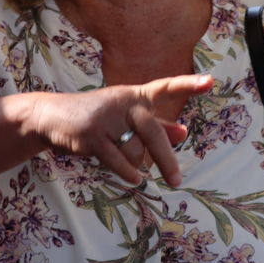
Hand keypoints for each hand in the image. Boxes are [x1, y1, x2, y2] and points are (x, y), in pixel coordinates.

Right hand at [23, 74, 213, 186]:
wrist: (52, 116)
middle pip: (152, 132)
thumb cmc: (96, 117)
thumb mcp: (127, 117)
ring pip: (134, 151)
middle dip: (165, 159)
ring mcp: (106, 117)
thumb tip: (184, 132)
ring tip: (118, 158)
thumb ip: (157, 125)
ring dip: (132, 163)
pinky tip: (133, 178)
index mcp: (135, 96)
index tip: (211, 81)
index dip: (188, 85)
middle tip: (177, 181)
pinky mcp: (92, 134)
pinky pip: (118, 159)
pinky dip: (127, 171)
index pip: (165, 88)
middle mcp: (123, 101)